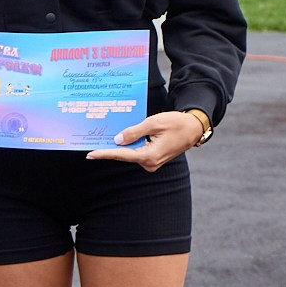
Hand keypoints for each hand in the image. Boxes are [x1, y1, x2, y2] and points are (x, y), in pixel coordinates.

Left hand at [86, 112, 203, 171]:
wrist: (194, 127)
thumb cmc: (177, 124)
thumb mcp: (153, 123)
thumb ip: (134, 132)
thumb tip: (118, 140)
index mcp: (150, 156)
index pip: (122, 155)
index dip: (105, 153)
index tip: (91, 154)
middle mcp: (150, 163)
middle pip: (125, 154)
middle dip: (111, 147)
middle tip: (95, 140)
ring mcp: (152, 162)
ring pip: (131, 152)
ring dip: (122, 144)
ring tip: (109, 135)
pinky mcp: (154, 158)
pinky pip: (138, 151)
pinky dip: (131, 144)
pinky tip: (125, 136)